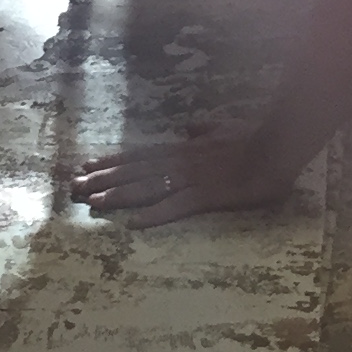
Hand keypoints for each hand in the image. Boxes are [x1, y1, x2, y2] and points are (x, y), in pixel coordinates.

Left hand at [72, 129, 298, 226]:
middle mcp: (180, 162)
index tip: (87, 166)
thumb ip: (203, 131)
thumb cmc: (253, 140)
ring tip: (92, 202)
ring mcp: (192, 179)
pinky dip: (154, 214)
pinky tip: (134, 223)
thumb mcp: (223, 131)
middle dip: (103, 179)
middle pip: (134, 171)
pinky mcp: (207, 196)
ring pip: (147, 187)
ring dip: (118, 195)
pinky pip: (175, 206)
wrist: (276, 148)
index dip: (112, 162)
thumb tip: (189, 128)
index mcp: (183, 149)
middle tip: (75, 187)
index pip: (140, 156)